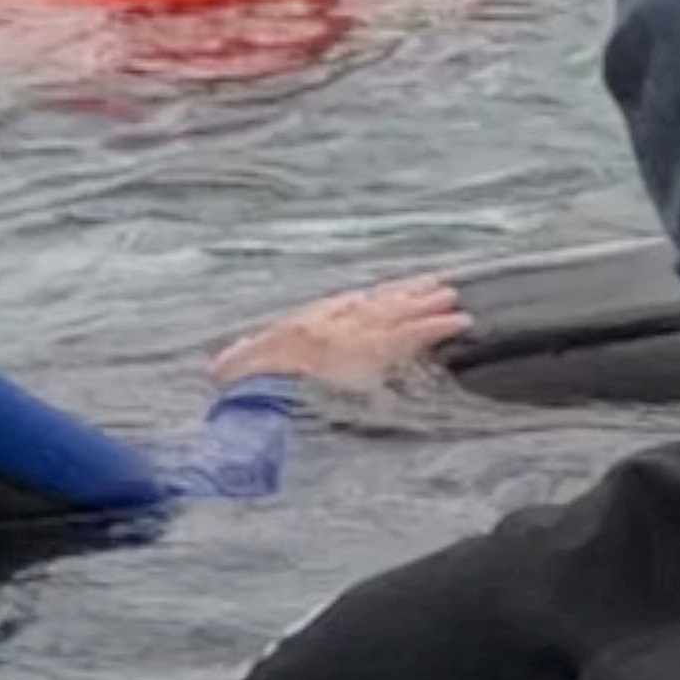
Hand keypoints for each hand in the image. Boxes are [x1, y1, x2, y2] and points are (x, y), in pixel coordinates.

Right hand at [215, 274, 463, 395]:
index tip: (380, 295)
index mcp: (299, 328)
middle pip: (372, 305)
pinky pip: (412, 334)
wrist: (251, 393)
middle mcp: (328, 325)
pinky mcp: (373, 351)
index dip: (363, 303)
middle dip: (402, 295)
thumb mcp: (234, 369)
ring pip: (397, 312)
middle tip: (431, 285)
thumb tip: (220, 367)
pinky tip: (460, 321)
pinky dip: (437, 326)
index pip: (338, 309)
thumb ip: (241, 362)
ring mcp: (352, 335)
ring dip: (425, 303)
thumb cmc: (241, 389)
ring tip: (451, 296)